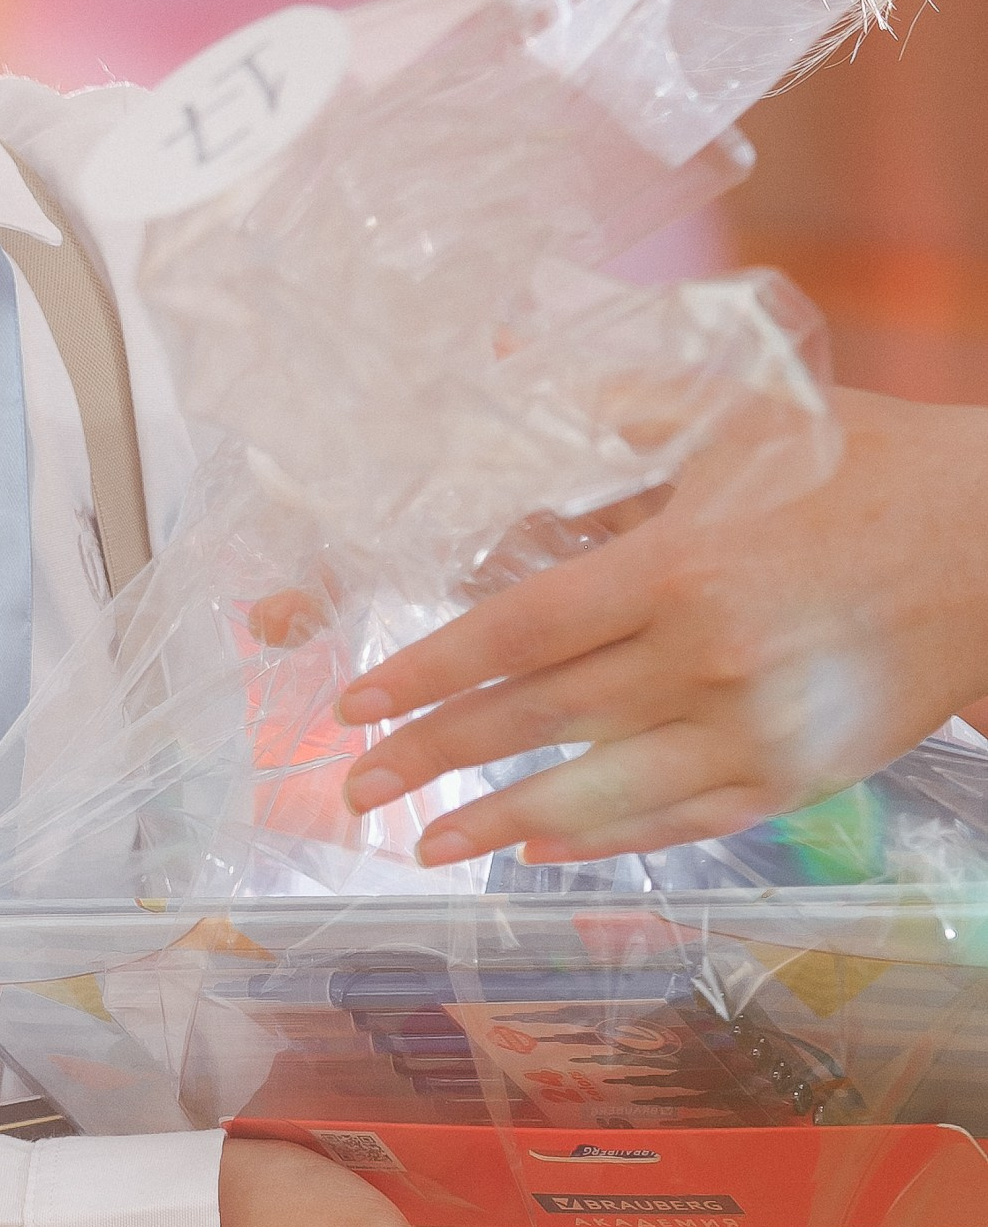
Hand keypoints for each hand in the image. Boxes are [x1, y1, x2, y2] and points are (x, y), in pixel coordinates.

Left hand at [333, 389, 987, 865]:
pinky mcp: (791, 779)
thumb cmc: (874, 468)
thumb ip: (627, 416)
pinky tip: (539, 850)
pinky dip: (600, 843)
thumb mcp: (750, 419)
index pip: (515, 633)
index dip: (425, 672)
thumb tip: (515, 376)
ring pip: (594, 796)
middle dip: (430, 755)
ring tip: (424, 840)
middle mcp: (705, 662)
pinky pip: (674, 823)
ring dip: (496, 823)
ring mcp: (749, 732)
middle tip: (352, 784)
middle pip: (534, 720)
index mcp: (680, 568)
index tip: (357, 701)